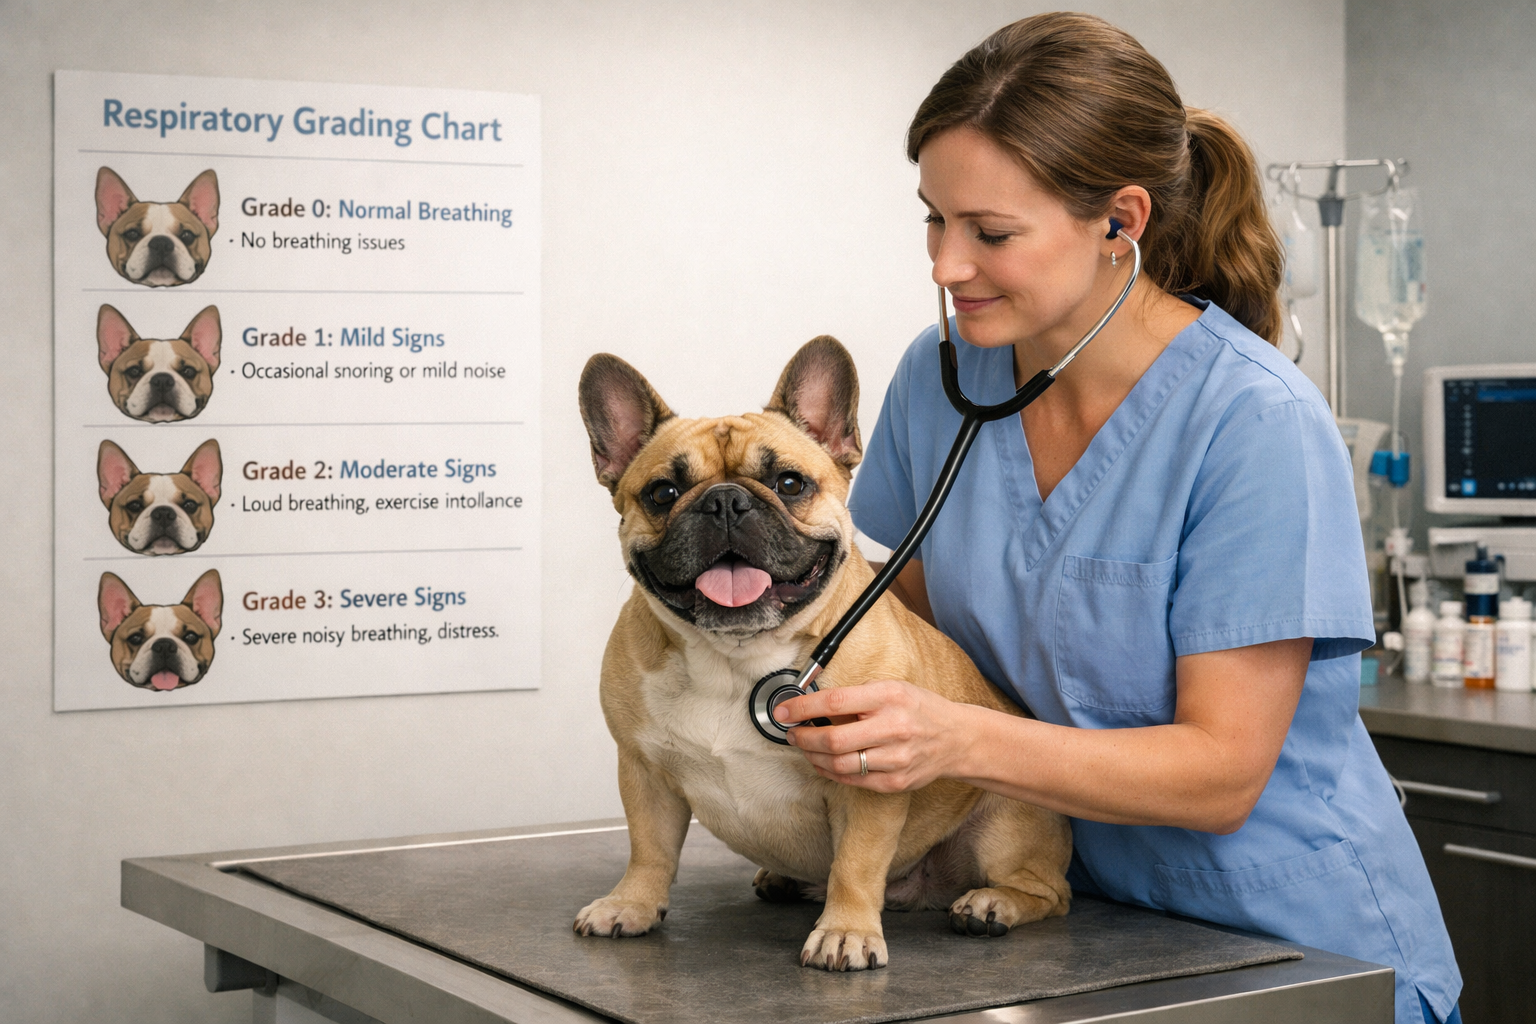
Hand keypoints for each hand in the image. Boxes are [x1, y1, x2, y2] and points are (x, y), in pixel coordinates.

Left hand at [775, 680, 974, 791]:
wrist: (957, 739)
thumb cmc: (919, 709)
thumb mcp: (892, 688)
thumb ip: (857, 696)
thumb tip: (812, 704)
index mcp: (890, 697)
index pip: (836, 701)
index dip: (803, 708)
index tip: (784, 711)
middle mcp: (893, 728)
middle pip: (833, 740)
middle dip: (803, 738)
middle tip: (792, 733)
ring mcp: (895, 759)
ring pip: (839, 765)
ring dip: (813, 758)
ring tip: (806, 748)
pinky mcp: (895, 782)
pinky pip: (852, 781)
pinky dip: (831, 772)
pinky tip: (824, 763)